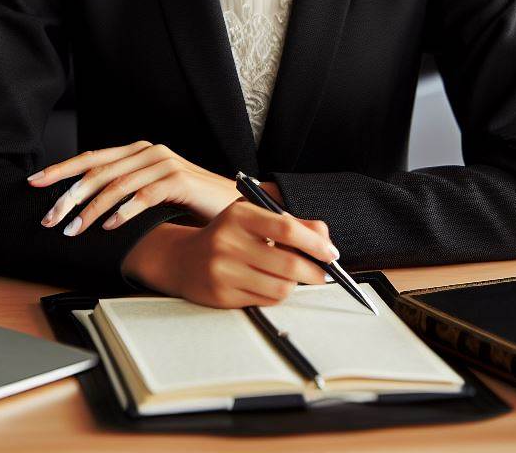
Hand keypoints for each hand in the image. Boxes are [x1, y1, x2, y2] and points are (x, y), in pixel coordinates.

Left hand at [28, 141, 238, 235]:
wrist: (232, 203)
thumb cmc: (190, 203)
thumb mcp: (153, 193)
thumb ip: (125, 191)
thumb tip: (83, 207)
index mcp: (139, 152)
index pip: (93, 157)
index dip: (62, 169)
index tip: (35, 183)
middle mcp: (150, 152)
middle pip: (99, 170)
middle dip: (69, 195)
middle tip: (49, 218)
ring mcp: (165, 163)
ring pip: (117, 184)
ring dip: (90, 209)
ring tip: (73, 230)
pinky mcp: (179, 179)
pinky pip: (143, 195)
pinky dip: (123, 212)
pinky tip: (109, 227)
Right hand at [123, 200, 339, 306]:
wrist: (184, 259)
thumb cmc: (228, 235)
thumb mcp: (255, 217)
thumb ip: (293, 223)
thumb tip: (326, 239)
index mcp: (240, 215)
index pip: (287, 228)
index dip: (315, 243)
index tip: (331, 253)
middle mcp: (229, 241)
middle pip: (289, 263)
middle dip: (315, 271)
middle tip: (323, 273)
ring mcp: (223, 271)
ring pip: (280, 287)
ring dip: (295, 285)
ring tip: (293, 277)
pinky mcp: (222, 295)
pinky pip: (265, 301)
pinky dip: (277, 295)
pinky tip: (272, 284)